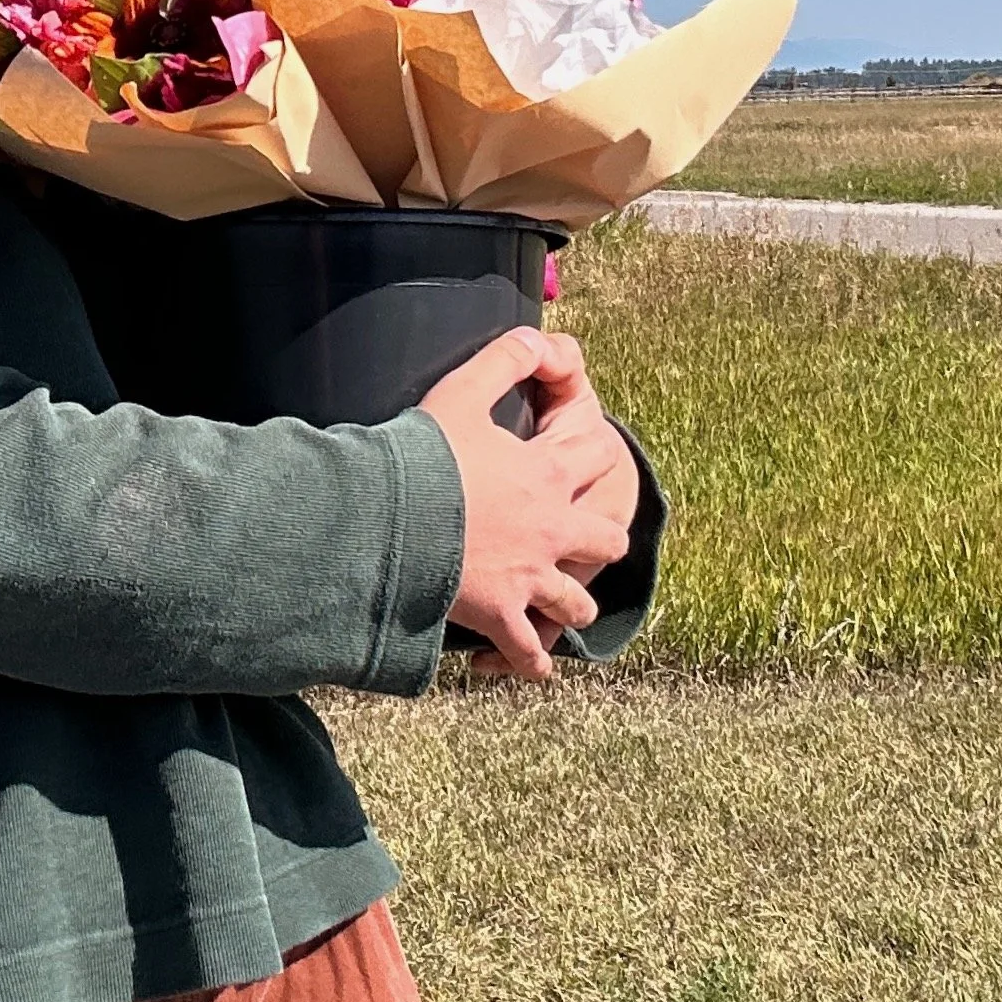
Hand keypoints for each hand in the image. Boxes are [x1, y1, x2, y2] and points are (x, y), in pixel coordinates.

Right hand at [422, 328, 633, 682]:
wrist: (395, 519)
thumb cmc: (424, 455)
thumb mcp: (461, 392)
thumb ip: (501, 359)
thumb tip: (534, 333)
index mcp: (545, 473)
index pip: (600, 454)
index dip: (598, 448)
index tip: (586, 451)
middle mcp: (551, 528)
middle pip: (606, 536)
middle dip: (599, 535)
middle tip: (581, 535)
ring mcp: (530, 577)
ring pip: (576, 600)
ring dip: (570, 601)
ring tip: (557, 603)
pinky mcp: (502, 613)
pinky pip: (529, 651)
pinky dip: (531, 661)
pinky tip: (531, 667)